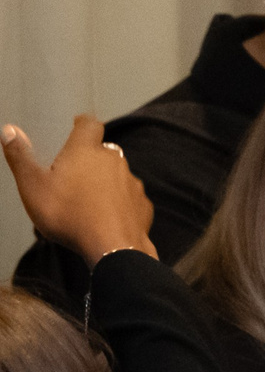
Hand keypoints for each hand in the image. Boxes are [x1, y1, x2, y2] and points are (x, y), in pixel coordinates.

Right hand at [3, 118, 157, 265]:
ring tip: (87, 199)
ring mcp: (132, 182)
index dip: (82, 124)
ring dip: (105, 181)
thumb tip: (9, 129)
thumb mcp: (33, 186)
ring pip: (118, 175)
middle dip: (90, 158)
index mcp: (86, 151)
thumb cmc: (67, 214)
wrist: (112, 247)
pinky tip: (107, 216)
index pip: (89, 124)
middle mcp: (114, 161)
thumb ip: (20, 157)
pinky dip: (119, 202)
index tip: (76, 126)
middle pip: (103, 151)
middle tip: (72, 174)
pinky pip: (129, 198)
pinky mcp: (143, 204)